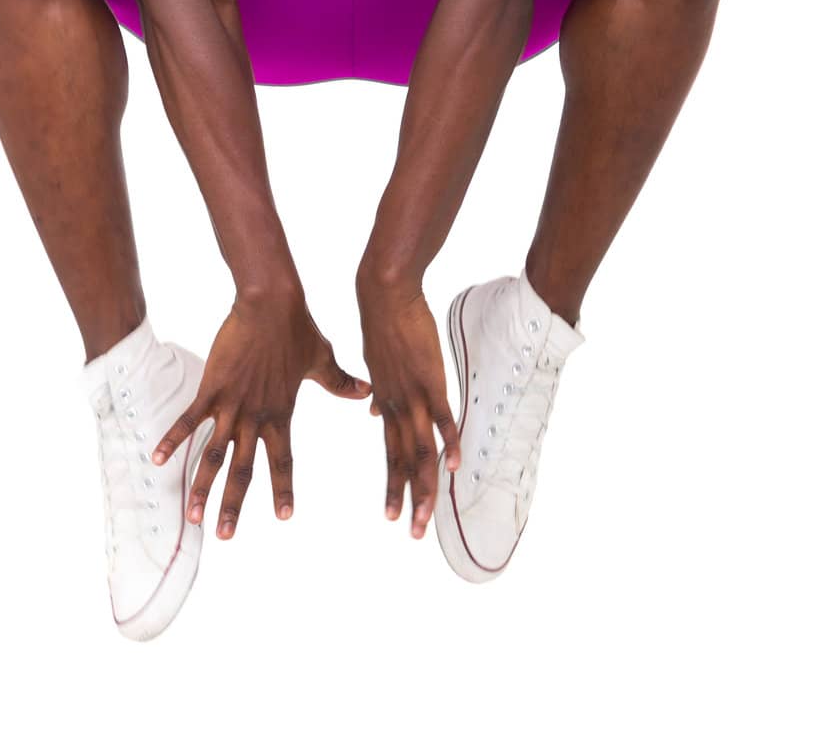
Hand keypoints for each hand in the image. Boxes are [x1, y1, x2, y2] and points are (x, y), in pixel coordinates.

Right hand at [150, 286, 370, 538]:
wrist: (272, 303)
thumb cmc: (298, 328)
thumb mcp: (323, 359)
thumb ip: (340, 382)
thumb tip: (366, 392)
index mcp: (282, 413)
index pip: (283, 460)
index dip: (283, 488)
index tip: (285, 516)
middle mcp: (256, 416)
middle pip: (243, 469)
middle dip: (233, 504)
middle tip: (226, 536)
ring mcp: (232, 403)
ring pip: (213, 454)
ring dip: (202, 485)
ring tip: (194, 516)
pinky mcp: (211, 386)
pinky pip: (189, 419)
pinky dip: (173, 440)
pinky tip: (158, 460)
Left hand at [356, 276, 461, 537]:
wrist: (383, 295)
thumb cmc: (382, 324)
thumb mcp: (374, 365)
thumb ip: (376, 393)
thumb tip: (372, 413)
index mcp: (385, 402)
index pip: (392, 452)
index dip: (394, 483)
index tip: (393, 513)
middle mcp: (396, 406)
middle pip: (404, 460)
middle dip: (408, 498)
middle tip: (412, 532)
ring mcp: (414, 395)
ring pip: (420, 449)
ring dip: (425, 485)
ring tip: (426, 515)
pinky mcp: (430, 380)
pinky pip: (441, 417)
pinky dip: (449, 442)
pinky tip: (455, 465)